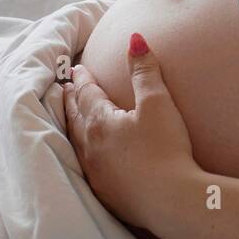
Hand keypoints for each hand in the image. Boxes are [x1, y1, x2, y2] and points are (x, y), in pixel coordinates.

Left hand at [62, 33, 200, 236]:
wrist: (171, 199)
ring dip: (73, 125)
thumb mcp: (158, 103)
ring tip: (73, 116)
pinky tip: (91, 154)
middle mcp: (90, 147)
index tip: (78, 69)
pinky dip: (83, 151)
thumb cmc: (166, 149)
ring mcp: (96, 172)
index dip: (82, 79)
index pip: (86, 94)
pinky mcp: (105, 191)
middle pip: (75, 117)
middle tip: (67, 88)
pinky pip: (87, 165)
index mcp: (100, 123)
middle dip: (71, 100)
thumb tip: (135, 40)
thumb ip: (144, 70)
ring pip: (77, 142)